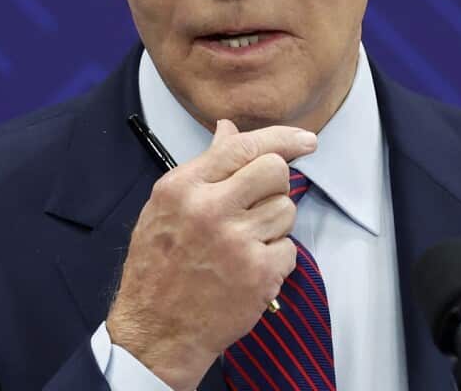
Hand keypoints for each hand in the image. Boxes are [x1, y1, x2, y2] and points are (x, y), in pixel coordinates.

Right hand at [106, 119, 316, 389]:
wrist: (155, 331)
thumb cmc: (158, 267)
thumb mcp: (166, 208)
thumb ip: (204, 168)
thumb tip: (228, 130)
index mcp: (183, 187)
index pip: (242, 146)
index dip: (281, 138)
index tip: (306, 140)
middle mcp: (210, 209)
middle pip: (274, 171)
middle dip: (275, 185)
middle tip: (258, 205)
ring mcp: (236, 242)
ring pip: (286, 210)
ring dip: (274, 226)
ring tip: (244, 245)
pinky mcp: (258, 273)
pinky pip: (290, 249)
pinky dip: (276, 260)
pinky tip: (249, 270)